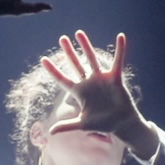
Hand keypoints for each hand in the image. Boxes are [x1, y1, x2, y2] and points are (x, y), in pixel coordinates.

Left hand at [38, 30, 150, 149]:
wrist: (121, 124)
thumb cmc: (103, 125)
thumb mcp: (83, 124)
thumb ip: (67, 126)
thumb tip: (51, 132)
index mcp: (79, 92)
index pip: (63, 79)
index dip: (53, 70)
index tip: (43, 60)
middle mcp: (88, 82)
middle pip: (76, 64)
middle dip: (68, 52)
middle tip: (62, 39)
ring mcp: (101, 78)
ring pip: (92, 58)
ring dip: (85, 46)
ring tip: (78, 33)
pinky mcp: (115, 77)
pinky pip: (118, 60)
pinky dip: (120, 49)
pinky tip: (121, 36)